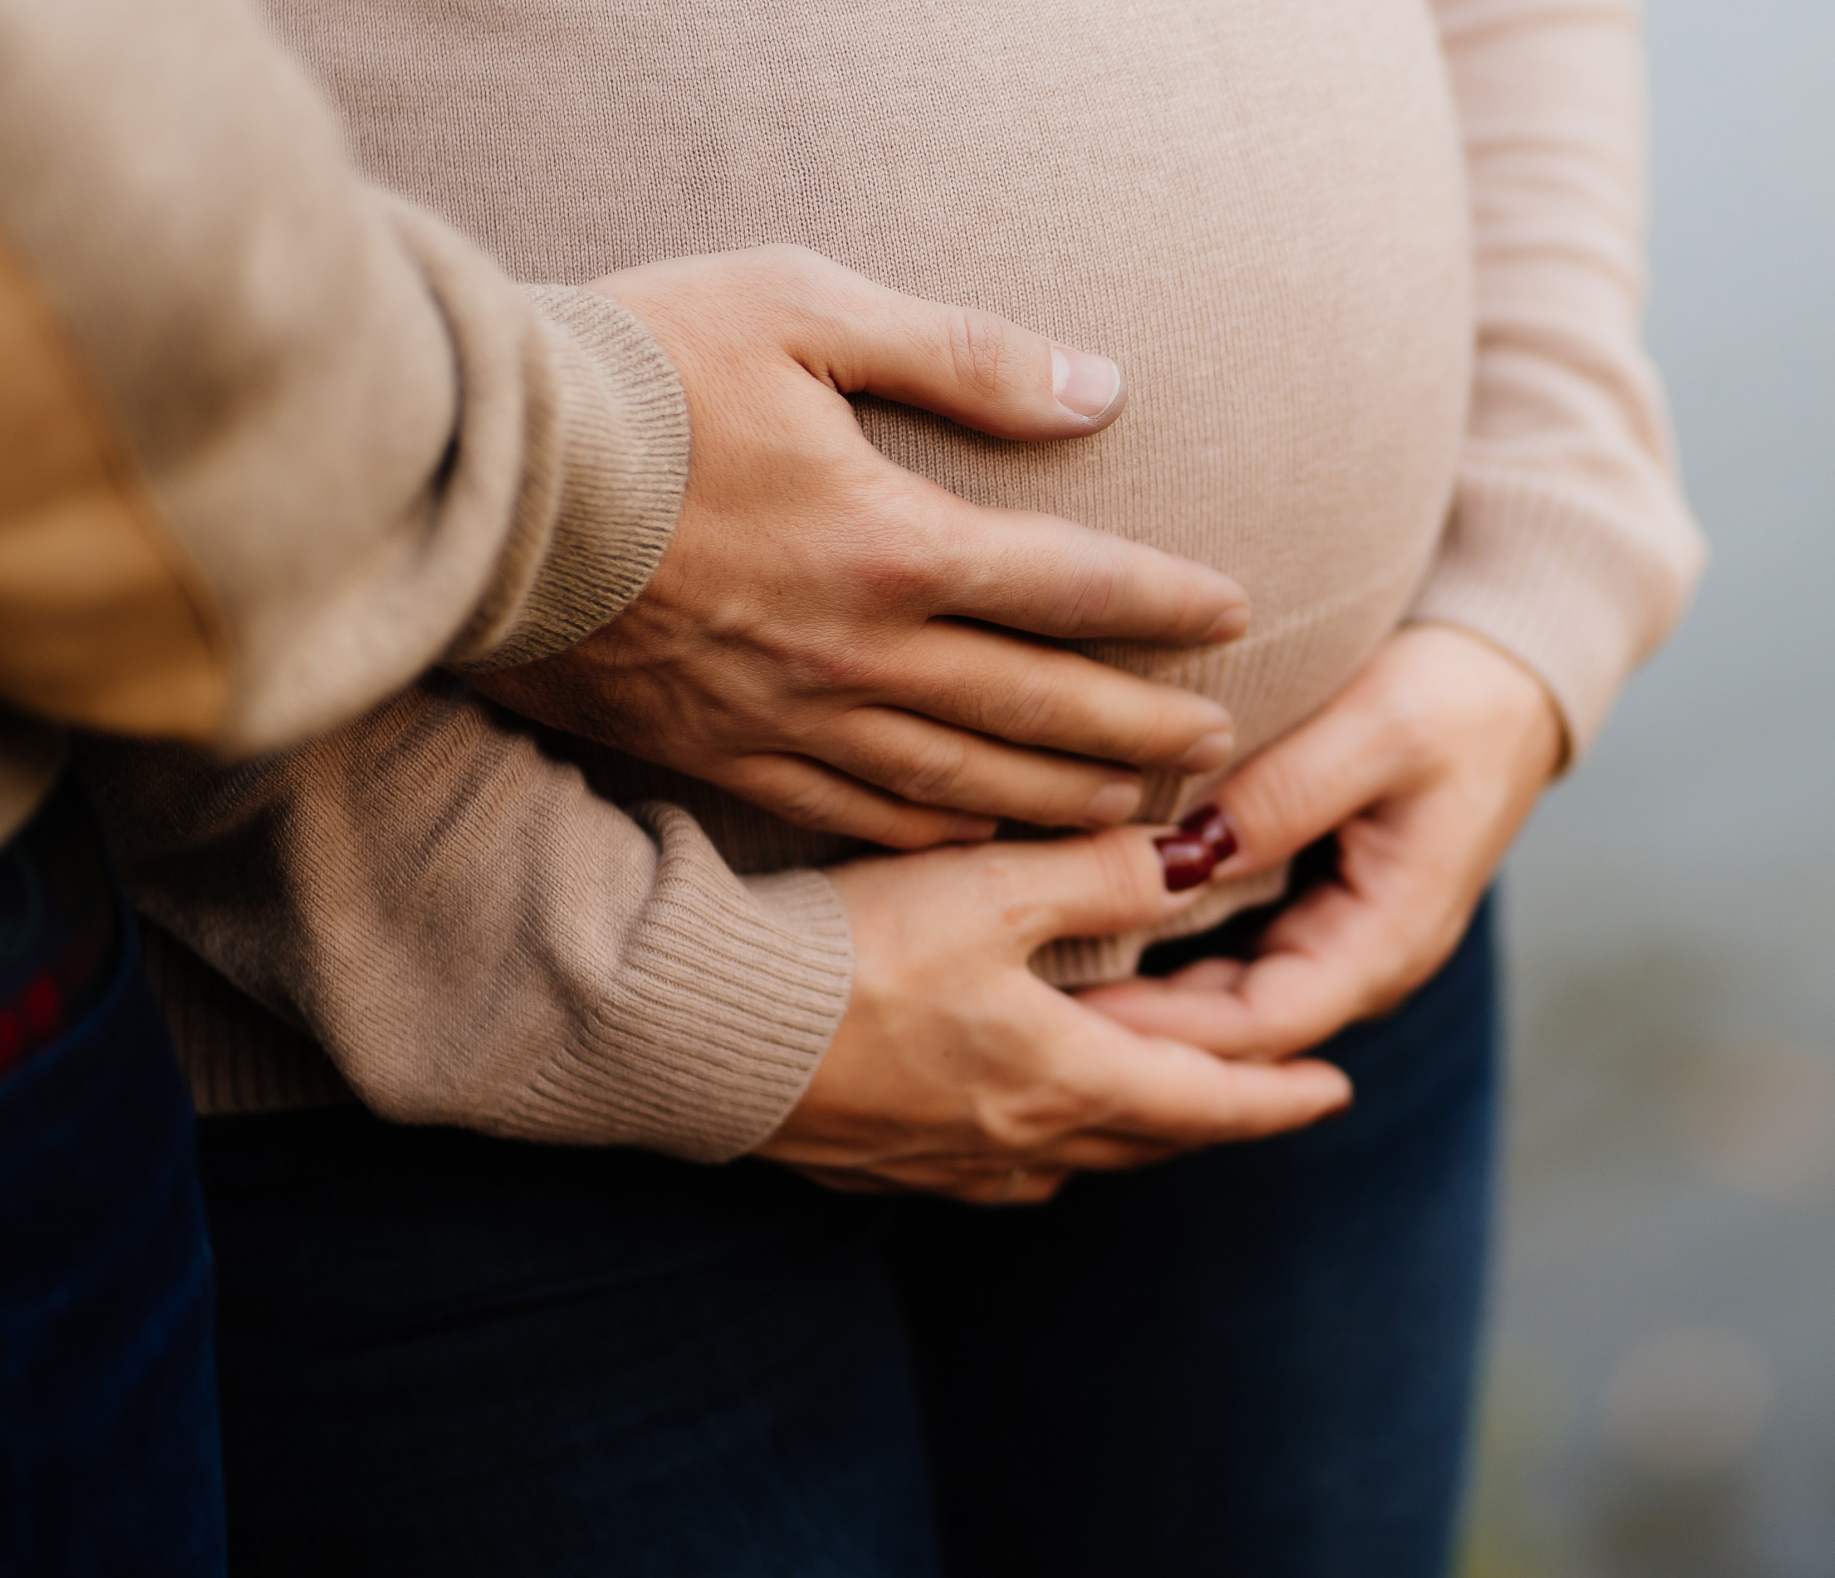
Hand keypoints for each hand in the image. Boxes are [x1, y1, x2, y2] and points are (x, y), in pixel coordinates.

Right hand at [476, 246, 1248, 848]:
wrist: (472, 480)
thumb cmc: (634, 373)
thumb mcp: (801, 307)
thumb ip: (961, 354)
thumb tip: (1099, 389)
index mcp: (891, 539)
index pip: (1073, 584)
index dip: (1166, 603)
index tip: (1236, 616)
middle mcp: (856, 649)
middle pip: (1038, 705)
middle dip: (1141, 726)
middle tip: (1218, 749)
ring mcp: (785, 716)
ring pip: (960, 782)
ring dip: (1061, 799)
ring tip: (1135, 815)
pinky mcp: (716, 752)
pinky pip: (853, 818)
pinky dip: (936, 839)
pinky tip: (979, 846)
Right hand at [756, 824, 1352, 1202]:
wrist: (700, 1024)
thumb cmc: (847, 950)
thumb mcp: (993, 889)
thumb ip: (1104, 874)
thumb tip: (1198, 864)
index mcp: (1061, 1076)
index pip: (1204, 1104)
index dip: (1276, 1095)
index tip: (1333, 1089)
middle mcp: (1014, 1139)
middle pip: (1144, 1141)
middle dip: (1211, 1118)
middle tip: (1261, 1095)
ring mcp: (940, 1162)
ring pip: (1069, 1159)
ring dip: (1126, 1133)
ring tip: (1151, 1104)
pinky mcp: (874, 1161)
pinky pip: (991, 1169)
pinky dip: (1039, 1143)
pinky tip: (1019, 1122)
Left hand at [1078, 624, 1562, 1059]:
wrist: (1507, 676)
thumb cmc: (1453, 697)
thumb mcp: (1377, 728)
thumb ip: (1287, 796)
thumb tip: (1190, 858)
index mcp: (1388, 936)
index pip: (1263, 1025)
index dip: (1167, 1032)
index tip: (1070, 1013)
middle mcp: (1358, 959)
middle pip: (1233, 1034)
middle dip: (1139, 1034)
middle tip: (1025, 1014)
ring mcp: (1331, 938)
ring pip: (1224, 1003)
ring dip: (1145, 1005)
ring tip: (1039, 992)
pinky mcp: (1306, 907)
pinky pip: (1226, 959)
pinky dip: (1163, 960)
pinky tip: (1088, 940)